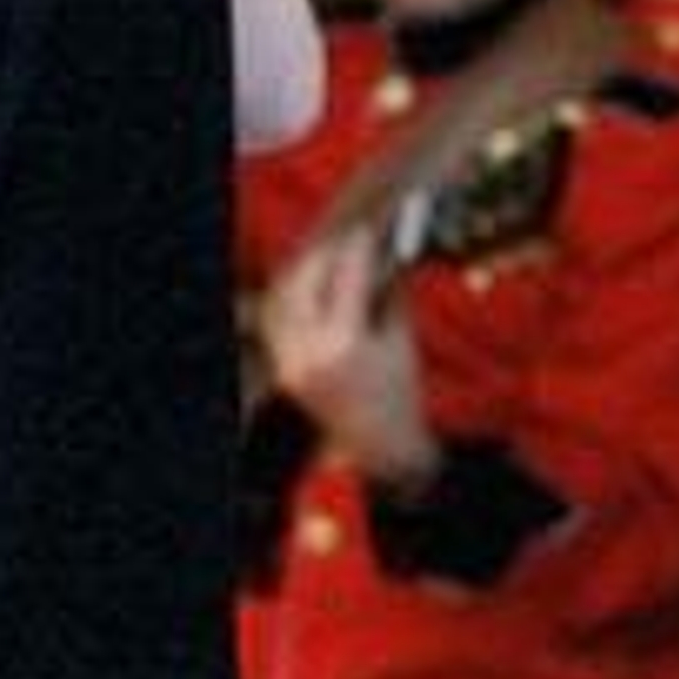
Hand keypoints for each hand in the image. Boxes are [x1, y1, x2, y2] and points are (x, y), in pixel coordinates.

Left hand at [260, 225, 437, 492]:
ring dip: (304, 271)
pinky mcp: (280, 364)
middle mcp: (307, 350)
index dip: (359, 249)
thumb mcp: (401, 342)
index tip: (369, 232)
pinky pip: (276, 317)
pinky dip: (291, 295)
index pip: (347, 278)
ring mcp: (287, 358)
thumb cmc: (399, 395)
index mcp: (344, 344)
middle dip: (325, 254)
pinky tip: (309, 286)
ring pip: (283, 295)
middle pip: (303, 280)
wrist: (381, 446)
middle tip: (346, 242)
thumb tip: (385, 254)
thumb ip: (389, 295)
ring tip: (329, 258)